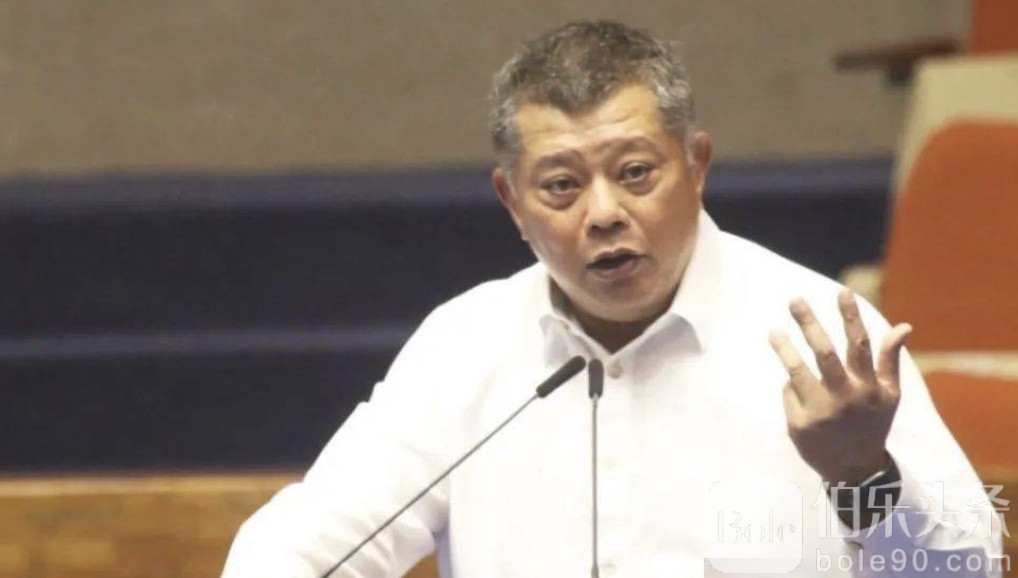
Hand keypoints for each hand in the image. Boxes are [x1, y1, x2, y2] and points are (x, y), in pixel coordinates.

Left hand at [769, 289, 911, 485]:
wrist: (854, 470)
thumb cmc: (872, 423)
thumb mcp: (889, 395)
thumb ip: (890, 360)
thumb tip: (903, 325)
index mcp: (868, 387)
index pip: (860, 345)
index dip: (851, 317)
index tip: (842, 291)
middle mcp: (846, 398)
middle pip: (824, 353)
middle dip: (809, 324)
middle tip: (795, 300)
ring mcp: (821, 412)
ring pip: (798, 372)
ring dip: (785, 349)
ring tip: (773, 331)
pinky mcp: (800, 425)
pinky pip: (789, 395)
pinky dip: (791, 388)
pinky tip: (794, 390)